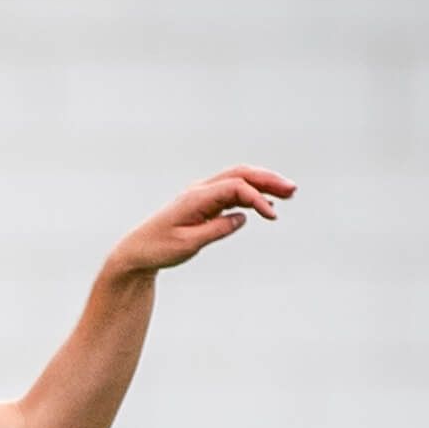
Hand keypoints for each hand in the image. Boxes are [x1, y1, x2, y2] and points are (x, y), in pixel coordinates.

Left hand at [107, 166, 292, 276]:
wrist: (136, 253)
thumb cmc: (157, 249)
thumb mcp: (187, 244)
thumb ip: (216, 230)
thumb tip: (242, 218)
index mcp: (195, 198)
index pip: (234, 187)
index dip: (256, 197)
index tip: (271, 215)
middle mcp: (199, 191)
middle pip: (239, 174)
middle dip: (267, 179)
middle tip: (292, 190)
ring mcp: (202, 196)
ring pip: (238, 181)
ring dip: (263, 185)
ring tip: (288, 194)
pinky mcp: (204, 205)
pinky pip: (232, 194)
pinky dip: (251, 196)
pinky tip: (266, 204)